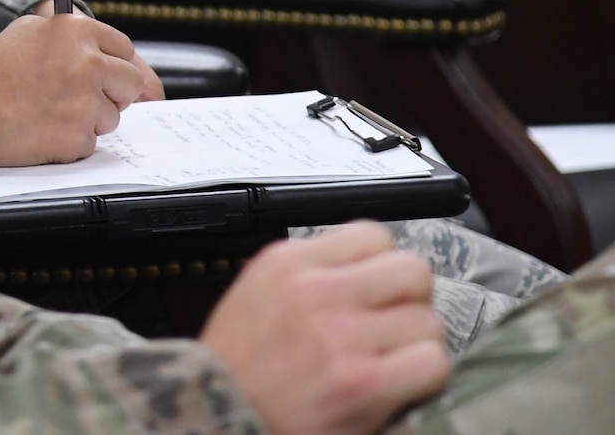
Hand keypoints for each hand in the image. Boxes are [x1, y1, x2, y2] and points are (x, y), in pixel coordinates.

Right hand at [0, 12, 155, 164]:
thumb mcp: (30, 31)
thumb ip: (73, 35)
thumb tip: (110, 52)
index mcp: (77, 31)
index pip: (123, 48)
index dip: (112, 63)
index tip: (103, 74)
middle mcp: (88, 63)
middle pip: (129, 82)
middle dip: (112, 92)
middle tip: (81, 97)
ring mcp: (87, 101)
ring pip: (111, 116)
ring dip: (88, 119)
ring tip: (51, 112)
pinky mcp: (79, 135)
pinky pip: (90, 141)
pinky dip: (71, 140)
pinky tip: (45, 129)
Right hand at [201, 223, 449, 434]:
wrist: (219, 416)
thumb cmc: (237, 364)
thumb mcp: (257, 291)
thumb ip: (310, 273)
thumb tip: (370, 272)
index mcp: (288, 261)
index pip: (373, 236)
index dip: (381, 267)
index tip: (374, 291)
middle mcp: (317, 290)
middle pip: (412, 271)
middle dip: (410, 300)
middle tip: (391, 327)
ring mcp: (342, 335)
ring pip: (428, 321)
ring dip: (416, 345)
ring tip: (389, 363)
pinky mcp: (365, 382)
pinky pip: (432, 362)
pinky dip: (424, 378)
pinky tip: (397, 387)